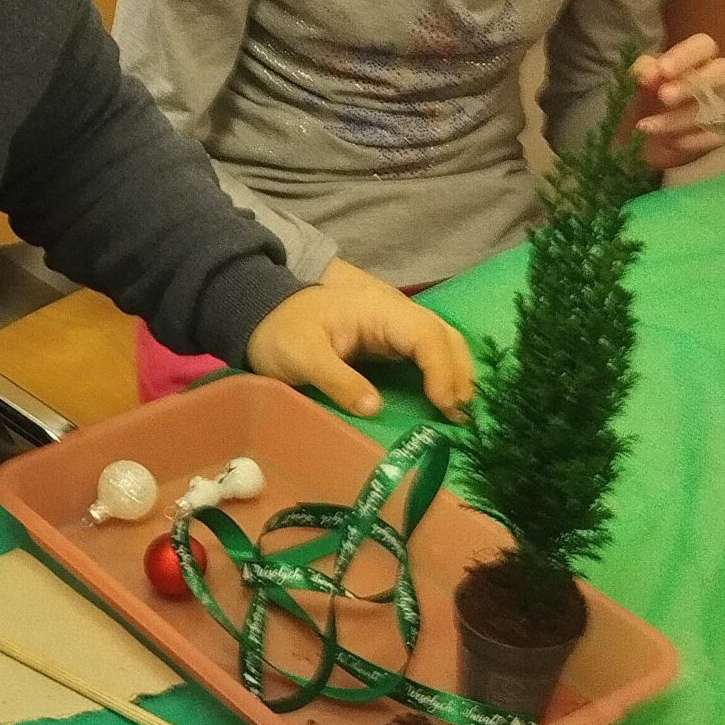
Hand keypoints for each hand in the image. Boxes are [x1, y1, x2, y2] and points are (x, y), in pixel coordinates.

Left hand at [245, 257, 473, 419]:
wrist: (261, 313)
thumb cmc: (280, 332)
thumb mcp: (302, 357)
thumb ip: (338, 380)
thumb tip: (375, 409)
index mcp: (377, 310)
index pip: (425, 335)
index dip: (441, 369)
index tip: (444, 403)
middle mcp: (393, 312)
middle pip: (443, 335)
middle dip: (459, 372)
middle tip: (463, 414)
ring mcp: (392, 324)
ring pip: (440, 341)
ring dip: (455, 372)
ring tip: (459, 411)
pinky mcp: (386, 339)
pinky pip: (425, 351)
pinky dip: (440, 372)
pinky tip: (442, 398)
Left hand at [629, 32, 724, 169]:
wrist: (636, 146)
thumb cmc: (640, 106)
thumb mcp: (633, 86)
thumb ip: (642, 72)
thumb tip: (649, 72)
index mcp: (693, 61)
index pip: (702, 46)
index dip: (685, 56)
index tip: (662, 70)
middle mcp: (714, 80)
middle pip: (723, 70)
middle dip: (693, 84)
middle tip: (664, 97)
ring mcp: (722, 107)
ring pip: (718, 105)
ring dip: (681, 117)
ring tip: (647, 128)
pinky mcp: (721, 134)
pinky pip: (718, 134)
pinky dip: (693, 139)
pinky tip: (671, 143)